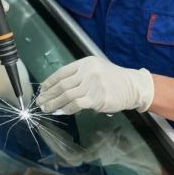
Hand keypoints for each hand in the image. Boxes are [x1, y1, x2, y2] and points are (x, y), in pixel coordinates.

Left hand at [35, 56, 153, 114]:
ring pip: (66, 95)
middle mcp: (88, 72)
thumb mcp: (96, 70)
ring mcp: (92, 84)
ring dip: (54, 103)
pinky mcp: (96, 98)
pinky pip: (76, 104)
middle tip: (40, 102)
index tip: (42, 90)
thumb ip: (80, 76)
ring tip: (47, 108)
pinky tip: (61, 111)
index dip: (49, 82)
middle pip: (62, 84)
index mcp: (86, 63)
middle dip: (48, 94)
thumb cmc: (114, 79)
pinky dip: (66, 109)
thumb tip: (59, 90)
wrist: (133, 86)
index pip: (62, 72)